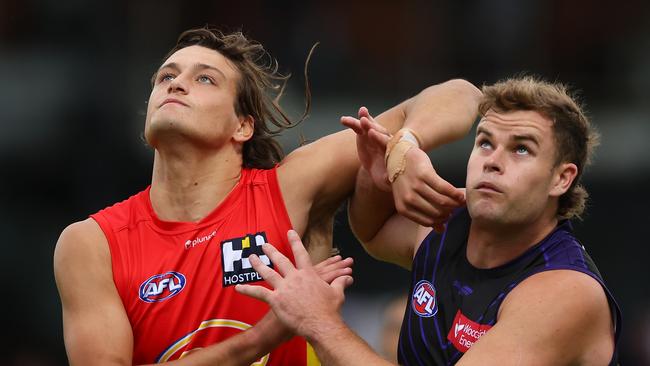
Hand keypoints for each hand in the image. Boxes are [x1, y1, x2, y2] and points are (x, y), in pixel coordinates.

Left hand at [235, 230, 353, 338]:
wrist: (321, 324)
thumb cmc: (329, 311)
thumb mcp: (337, 293)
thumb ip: (340, 283)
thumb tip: (346, 278)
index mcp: (308, 274)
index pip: (300, 253)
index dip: (294, 242)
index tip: (290, 232)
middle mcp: (294, 278)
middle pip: (281, 260)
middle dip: (271, 251)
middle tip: (264, 244)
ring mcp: (284, 288)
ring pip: (268, 273)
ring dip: (258, 265)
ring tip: (250, 257)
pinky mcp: (276, 300)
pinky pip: (259, 293)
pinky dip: (248, 290)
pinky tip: (238, 287)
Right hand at [341, 107, 391, 190]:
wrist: (381, 172)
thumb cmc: (387, 177)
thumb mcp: (388, 180)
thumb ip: (388, 177)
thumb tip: (387, 178)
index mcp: (392, 150)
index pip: (386, 142)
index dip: (379, 138)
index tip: (371, 134)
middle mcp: (384, 140)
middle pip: (379, 131)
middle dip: (372, 126)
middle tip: (364, 121)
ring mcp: (374, 136)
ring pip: (369, 126)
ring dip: (364, 119)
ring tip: (359, 112)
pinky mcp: (364, 135)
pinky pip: (358, 127)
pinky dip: (352, 123)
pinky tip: (343, 119)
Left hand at [392, 147, 464, 231]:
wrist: (400, 156)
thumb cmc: (407, 180)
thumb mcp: (410, 199)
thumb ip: (424, 215)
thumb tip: (441, 230)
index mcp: (403, 208)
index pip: (428, 221)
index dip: (441, 220)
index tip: (449, 216)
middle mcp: (408, 198)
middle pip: (437, 212)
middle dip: (449, 212)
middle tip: (456, 208)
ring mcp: (415, 186)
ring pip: (442, 201)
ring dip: (454, 203)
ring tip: (460, 202)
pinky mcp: (424, 174)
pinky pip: (444, 188)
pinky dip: (455, 193)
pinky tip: (461, 195)